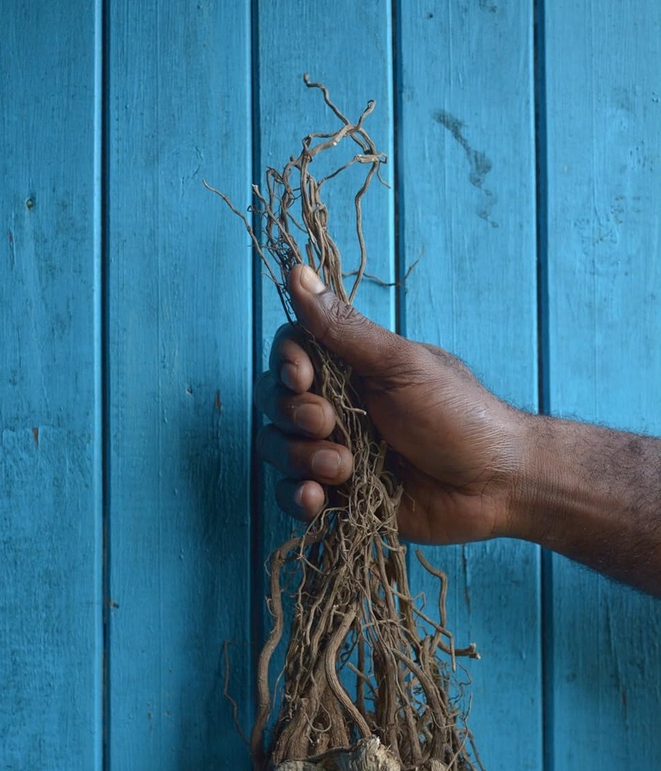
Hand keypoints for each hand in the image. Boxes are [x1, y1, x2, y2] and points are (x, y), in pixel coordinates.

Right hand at [254, 265, 525, 544]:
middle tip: (331, 424)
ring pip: (277, 449)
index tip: (304, 377)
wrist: (495, 486)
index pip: (289, 353)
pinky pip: (291, 496)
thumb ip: (343, 329)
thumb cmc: (459, 416)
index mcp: (351, 368)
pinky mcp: (340, 497)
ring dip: (300, 458)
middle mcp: (338, 407)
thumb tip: (298, 272)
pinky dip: (297, 497)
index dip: (286, 365)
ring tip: (345, 469)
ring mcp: (335, 452)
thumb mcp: (400, 366)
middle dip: (294, 415)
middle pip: (275, 402)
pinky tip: (319, 498)